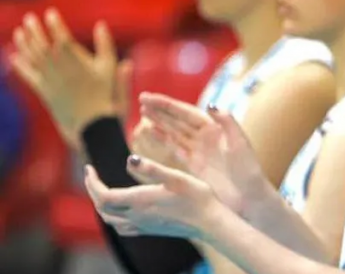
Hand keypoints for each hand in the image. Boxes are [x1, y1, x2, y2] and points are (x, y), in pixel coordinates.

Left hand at [8, 10, 129, 150]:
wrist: (93, 124)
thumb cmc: (106, 95)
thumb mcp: (110, 68)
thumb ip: (105, 45)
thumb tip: (101, 24)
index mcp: (76, 62)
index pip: (61, 38)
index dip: (55, 24)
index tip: (51, 13)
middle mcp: (59, 69)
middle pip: (42, 45)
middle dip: (35, 30)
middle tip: (30, 18)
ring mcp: (49, 80)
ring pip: (33, 58)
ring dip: (24, 43)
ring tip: (19, 32)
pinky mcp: (44, 91)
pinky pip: (28, 76)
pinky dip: (20, 65)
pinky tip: (14, 57)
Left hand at [83, 154, 222, 239]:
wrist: (210, 222)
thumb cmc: (197, 197)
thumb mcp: (177, 177)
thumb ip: (152, 168)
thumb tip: (129, 159)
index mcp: (140, 200)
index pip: (103, 195)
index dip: (91, 182)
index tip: (89, 167)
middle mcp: (137, 215)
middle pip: (102, 207)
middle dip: (93, 191)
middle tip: (92, 175)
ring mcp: (142, 225)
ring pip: (109, 219)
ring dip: (100, 204)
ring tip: (102, 190)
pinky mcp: (149, 230)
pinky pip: (121, 227)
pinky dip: (112, 217)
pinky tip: (120, 211)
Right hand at [138, 92, 269, 215]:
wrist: (249, 197)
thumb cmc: (248, 170)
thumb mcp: (240, 144)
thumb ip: (228, 122)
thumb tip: (210, 104)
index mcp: (216, 128)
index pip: (187, 112)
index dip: (168, 105)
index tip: (150, 98)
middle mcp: (206, 137)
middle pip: (179, 120)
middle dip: (161, 110)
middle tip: (142, 99)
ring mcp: (200, 151)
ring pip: (175, 132)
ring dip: (159, 123)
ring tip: (143, 113)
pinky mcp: (195, 165)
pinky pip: (175, 149)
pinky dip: (163, 140)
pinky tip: (151, 133)